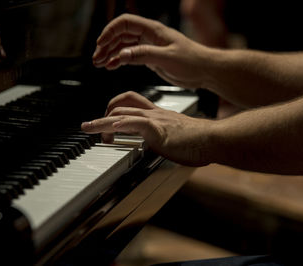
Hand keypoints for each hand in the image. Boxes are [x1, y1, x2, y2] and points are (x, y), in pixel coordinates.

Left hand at [81, 91, 211, 165]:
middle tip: (94, 126)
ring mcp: (155, 120)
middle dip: (104, 114)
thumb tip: (157, 147)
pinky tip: (107, 129)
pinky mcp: (158, 129)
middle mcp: (154, 114)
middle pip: (122, 104)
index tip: (107, 117)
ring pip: (122, 113)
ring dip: (101, 121)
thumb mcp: (176, 136)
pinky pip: (134, 123)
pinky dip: (118, 124)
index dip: (116, 107)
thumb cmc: (200, 140)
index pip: (132, 102)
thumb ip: (164, 138)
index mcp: (158, 115)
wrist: (214, 139)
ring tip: (88, 127)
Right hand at [92, 14, 208, 88]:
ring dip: (110, 53)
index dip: (110, 32)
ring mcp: (148, 46)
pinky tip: (112, 66)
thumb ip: (144, 55)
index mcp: (153, 30)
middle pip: (120, 35)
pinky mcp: (150, 57)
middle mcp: (149, 36)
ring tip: (100, 63)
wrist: (204, 71)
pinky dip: (119, 60)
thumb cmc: (192, 61)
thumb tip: (122, 54)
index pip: (125, 23)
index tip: (100, 44)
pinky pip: (130, 56)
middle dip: (106, 45)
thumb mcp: (167, 58)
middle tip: (97, 58)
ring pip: (123, 46)